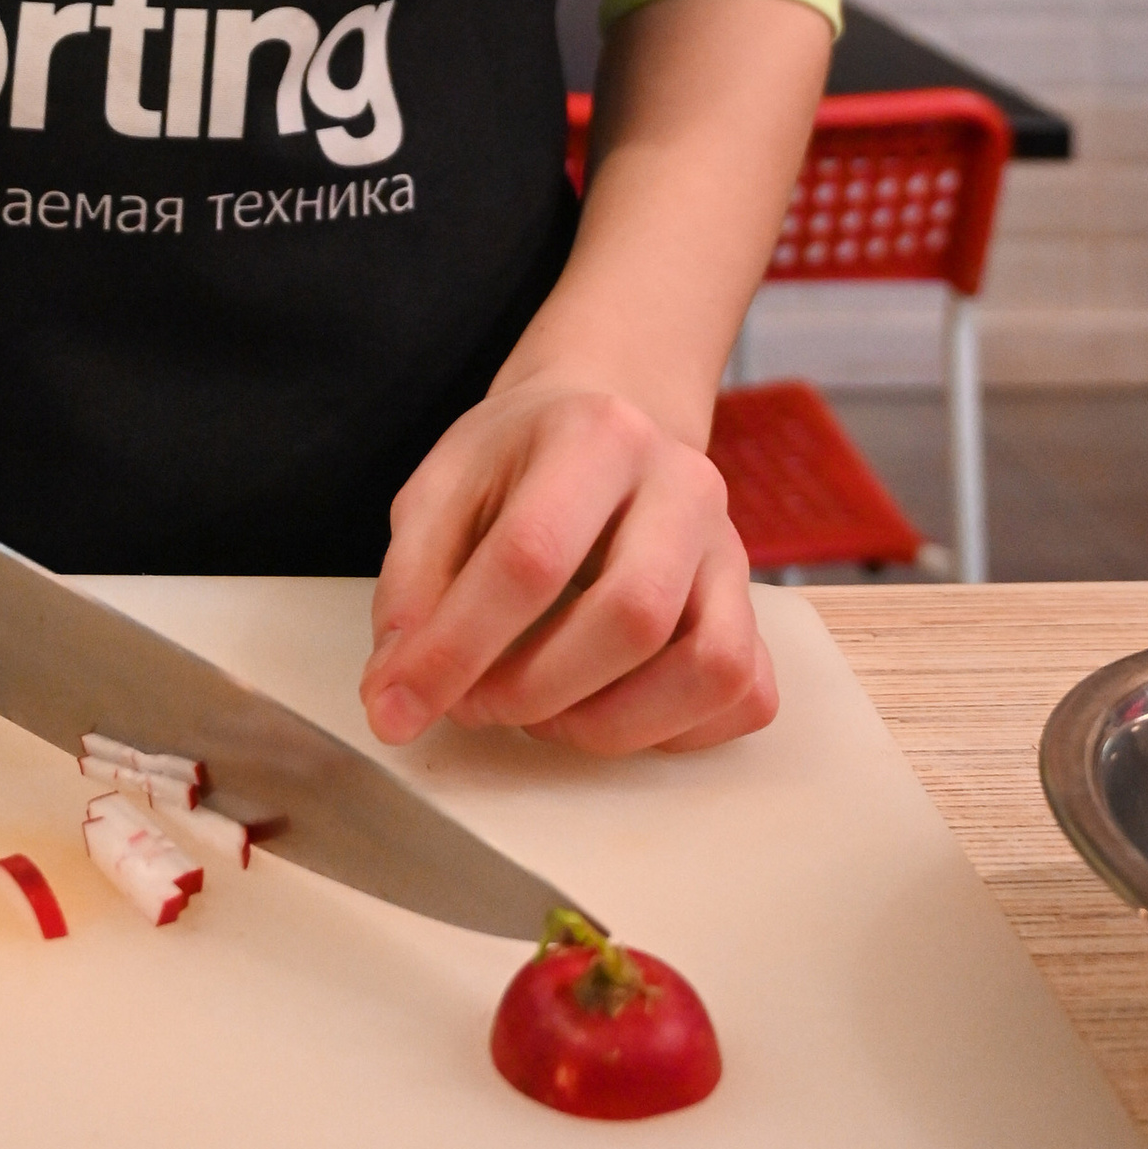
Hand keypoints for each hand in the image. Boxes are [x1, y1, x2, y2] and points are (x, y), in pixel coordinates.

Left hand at [359, 373, 774, 758]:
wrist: (604, 418)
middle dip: (533, 689)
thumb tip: (397, 689)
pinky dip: (673, 729)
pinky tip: (607, 708)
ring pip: (708, 666)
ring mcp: (730, 547)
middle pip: (632, 617)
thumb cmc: (517, 461)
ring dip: (609, 722)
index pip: (531, 556)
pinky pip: (743, 694)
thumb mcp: (441, 489)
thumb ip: (411, 583)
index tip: (396, 705)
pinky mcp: (751, 602)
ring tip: (541, 711)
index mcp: (595, 435)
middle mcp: (682, 484)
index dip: (456, 648)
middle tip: (474, 703)